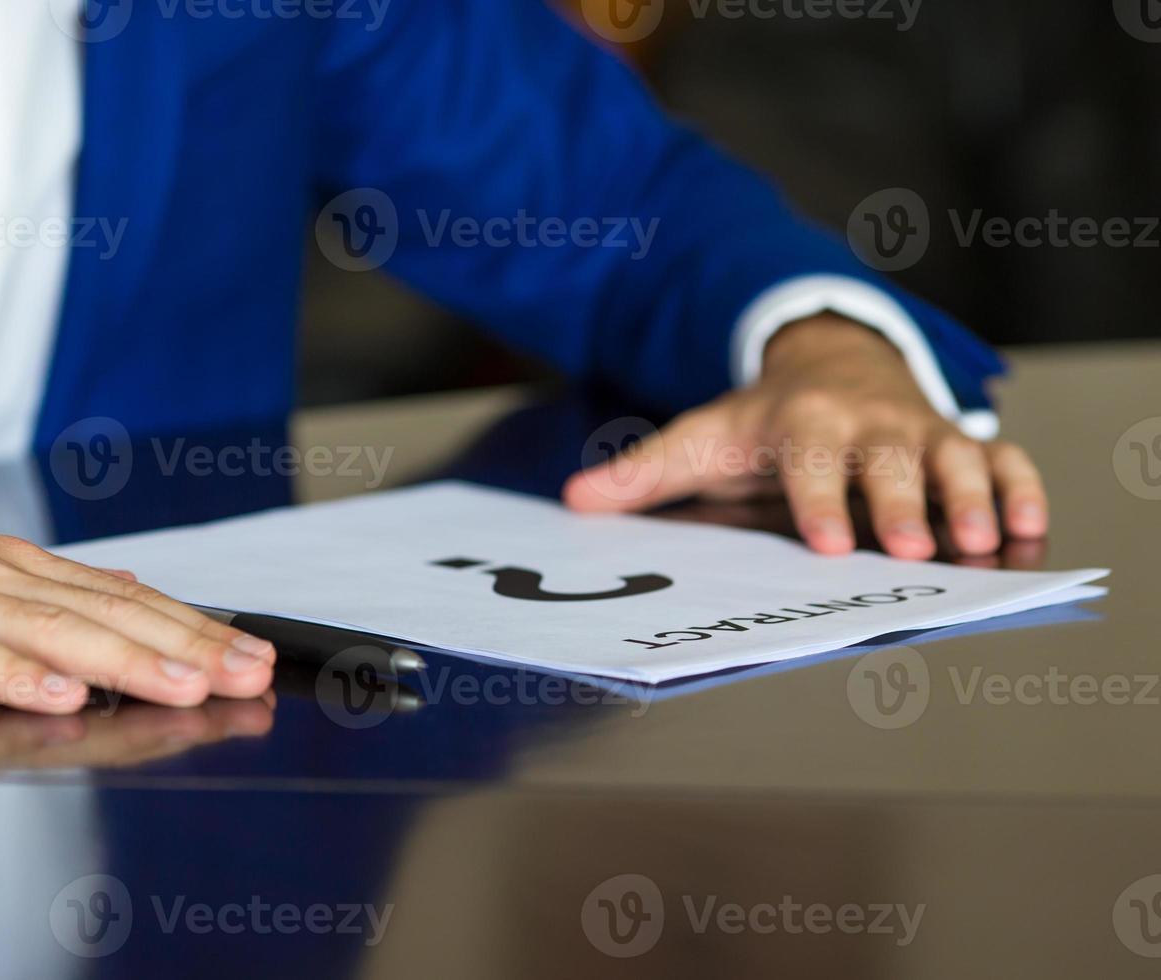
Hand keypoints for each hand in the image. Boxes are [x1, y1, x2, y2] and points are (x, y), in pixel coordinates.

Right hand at [0, 474, 276, 712]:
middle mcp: (0, 578)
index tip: (252, 654)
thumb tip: (133, 590)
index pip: (128, 601)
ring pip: (55, 633)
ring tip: (186, 686)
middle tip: (249, 674)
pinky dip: (15, 676)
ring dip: (128, 661)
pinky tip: (61, 694)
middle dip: (188, 647)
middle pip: (110, 616)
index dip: (194, 628)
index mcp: (21, 571)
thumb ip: (51, 593)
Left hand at [564, 314, 1048, 558]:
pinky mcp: (961, 439)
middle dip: (901, 501)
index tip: (824, 541)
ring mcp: (921, 429)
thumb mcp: (700, 438)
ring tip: (987, 543)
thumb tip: (574, 499)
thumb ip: (644, 474)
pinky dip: (1020, 487)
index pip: (810, 462)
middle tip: (909, 549)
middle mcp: (868, 423)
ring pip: (956, 458)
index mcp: (802, 422)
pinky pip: (1002, 458)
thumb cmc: (762, 421)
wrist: (832, 365)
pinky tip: (1029, 527)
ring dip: (972, 498)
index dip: (818, 499)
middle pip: (890, 461)